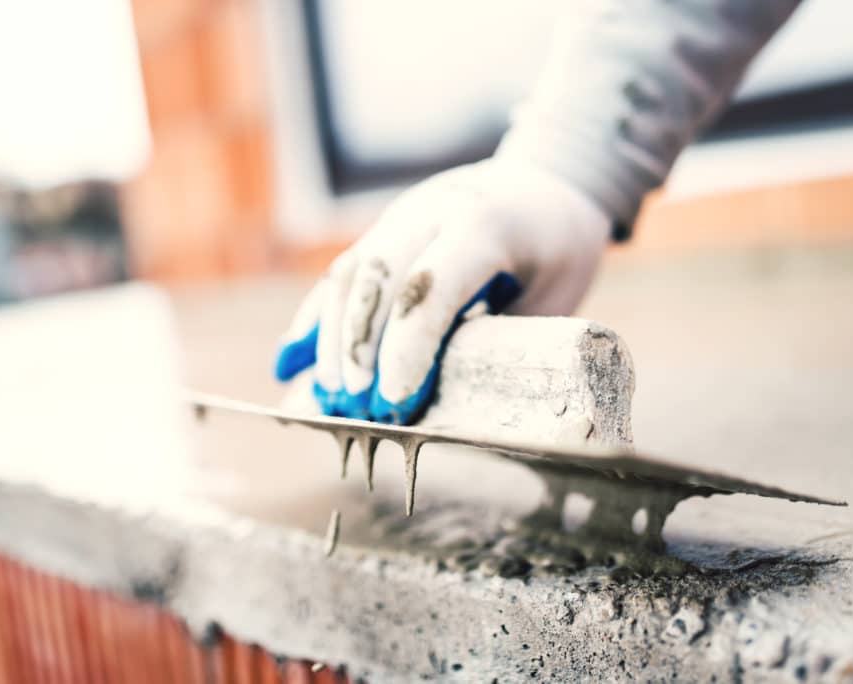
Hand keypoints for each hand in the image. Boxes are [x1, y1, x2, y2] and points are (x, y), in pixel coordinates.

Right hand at [274, 157, 609, 423]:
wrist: (553, 180)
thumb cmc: (559, 251)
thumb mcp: (554, 296)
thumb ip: (504, 343)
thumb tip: (458, 416)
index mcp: (486, 224)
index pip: (432, 283)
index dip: (407, 343)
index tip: (395, 399)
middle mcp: (433, 211)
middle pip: (376, 275)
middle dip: (358, 347)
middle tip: (355, 408)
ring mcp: (402, 216)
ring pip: (350, 272)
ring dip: (331, 340)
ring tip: (328, 398)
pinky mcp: (384, 231)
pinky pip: (342, 274)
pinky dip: (316, 320)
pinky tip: (293, 363)